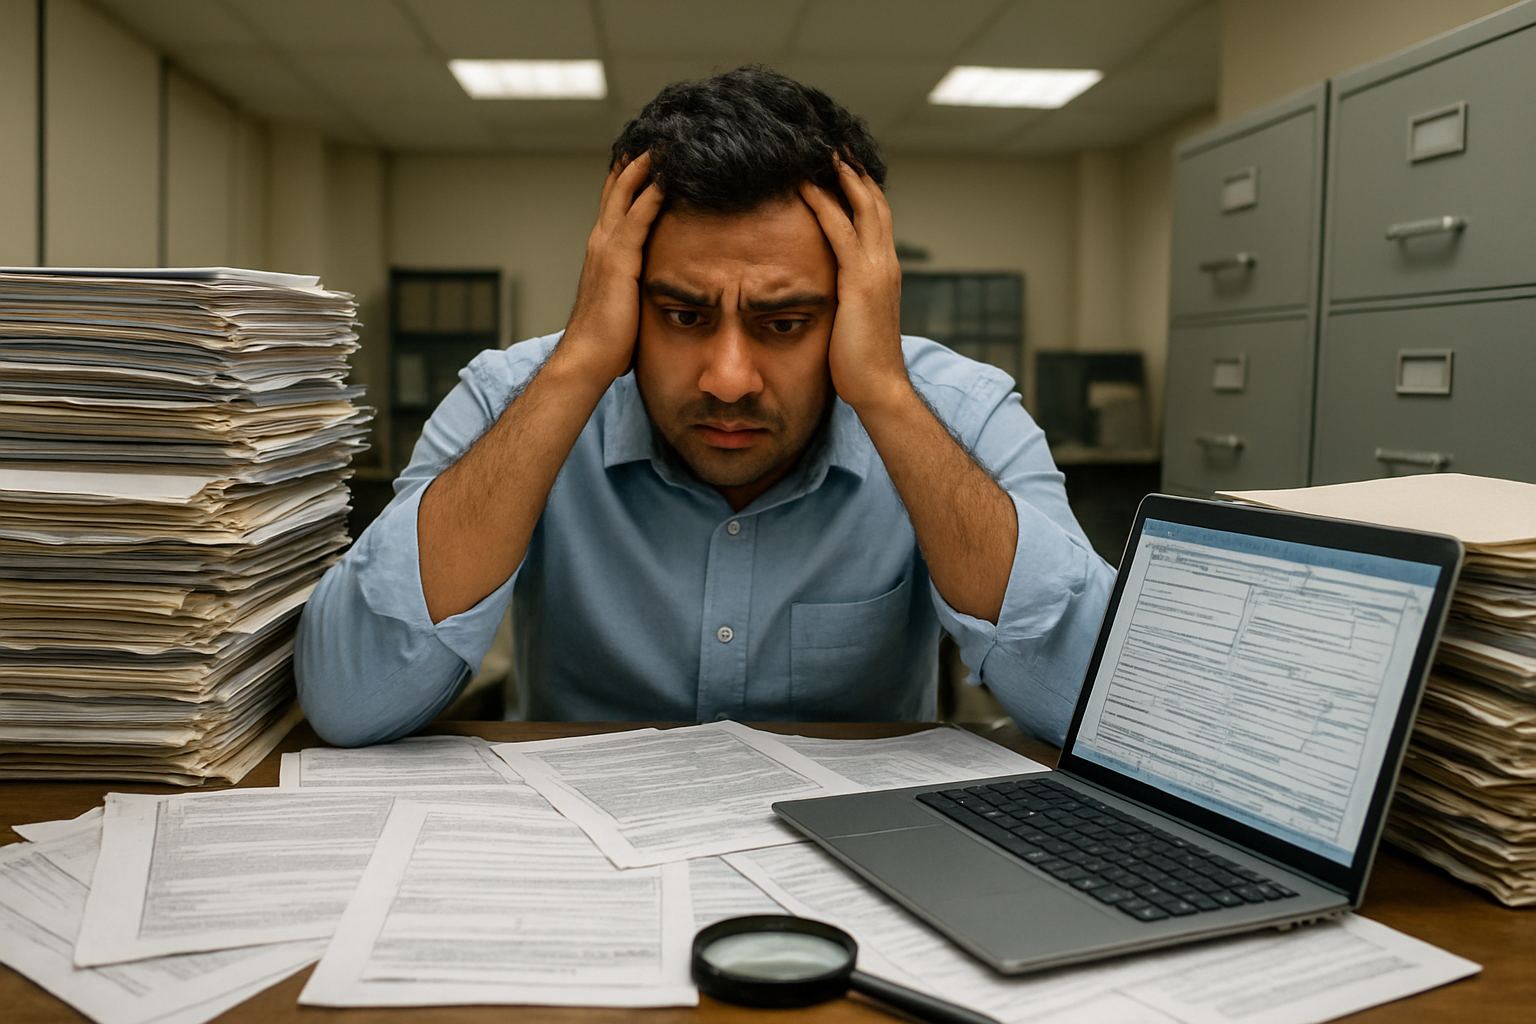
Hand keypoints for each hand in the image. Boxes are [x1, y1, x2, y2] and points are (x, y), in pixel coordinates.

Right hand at [561, 153, 664, 382]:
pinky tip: (668, 176)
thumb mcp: (624, 302)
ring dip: (645, 166)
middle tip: (657, 134)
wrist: (587, 359)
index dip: (629, 178)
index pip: (616, 204)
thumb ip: (636, 284)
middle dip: (636, 159)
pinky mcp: (619, 260)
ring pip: (626, 194)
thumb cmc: (607, 341)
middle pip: (618, 188)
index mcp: (602, 252)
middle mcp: (600, 243)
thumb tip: (655, 286)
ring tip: (665, 142)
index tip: (647, 155)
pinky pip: (638, 217)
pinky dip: (652, 193)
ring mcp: (607, 249)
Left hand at [799, 156, 908, 410]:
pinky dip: (822, 202)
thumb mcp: (852, 317)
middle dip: (852, 166)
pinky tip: (803, 184)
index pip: (874, 214)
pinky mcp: (860, 281)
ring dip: (838, 173)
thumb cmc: (859, 363)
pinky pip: (839, 230)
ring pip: (860, 205)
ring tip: (815, 146)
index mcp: (884, 270)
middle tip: (828, 137)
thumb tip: (822, 287)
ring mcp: (876, 269)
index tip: (837, 159)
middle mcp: (885, 262)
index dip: (858, 184)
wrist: (879, 389)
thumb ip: (843, 294)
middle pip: (872, 198)